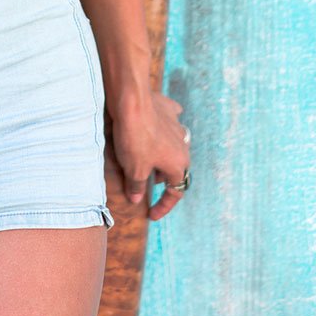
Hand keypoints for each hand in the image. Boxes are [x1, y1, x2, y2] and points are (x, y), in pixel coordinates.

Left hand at [105, 89, 190, 220]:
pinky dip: (164, 127)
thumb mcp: (133, 169)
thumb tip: (137, 198)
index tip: (152, 214)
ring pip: (173, 145)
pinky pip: (169, 121)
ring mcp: (177, 125)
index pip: (175, 192)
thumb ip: (137, 186)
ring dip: (161, 154)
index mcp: (178, 164)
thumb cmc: (134, 138)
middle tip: (144, 181)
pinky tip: (155, 127)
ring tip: (146, 157)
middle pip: (174, 168)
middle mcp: (183, 146)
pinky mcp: (168, 109)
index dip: (163, 206)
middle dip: (161, 178)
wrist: (132, 101)